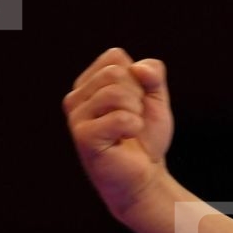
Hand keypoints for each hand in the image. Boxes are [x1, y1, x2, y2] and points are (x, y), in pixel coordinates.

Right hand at [62, 46, 176, 220]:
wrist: (144, 176)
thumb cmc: (146, 138)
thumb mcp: (156, 98)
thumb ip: (152, 75)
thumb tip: (138, 68)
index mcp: (89, 83)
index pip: (115, 57)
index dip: (137, 78)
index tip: (136, 103)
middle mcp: (76, 97)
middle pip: (115, 73)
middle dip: (137, 96)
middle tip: (133, 119)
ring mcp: (76, 117)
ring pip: (116, 93)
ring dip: (135, 113)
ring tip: (129, 131)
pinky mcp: (83, 136)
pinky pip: (120, 118)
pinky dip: (133, 127)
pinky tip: (125, 140)